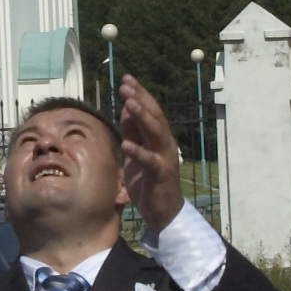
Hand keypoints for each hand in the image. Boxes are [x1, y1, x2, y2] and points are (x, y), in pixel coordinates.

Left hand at [118, 74, 183, 237]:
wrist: (163, 212)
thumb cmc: (149, 181)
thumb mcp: (137, 152)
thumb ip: (133, 131)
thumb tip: (127, 108)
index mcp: (158, 137)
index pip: (150, 110)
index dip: (139, 94)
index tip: (127, 79)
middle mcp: (164, 143)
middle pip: (154, 116)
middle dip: (140, 98)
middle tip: (126, 84)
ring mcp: (164, 157)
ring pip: (155, 132)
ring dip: (142, 116)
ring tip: (129, 102)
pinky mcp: (161, 174)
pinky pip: (149, 161)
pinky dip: (138, 152)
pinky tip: (126, 143)